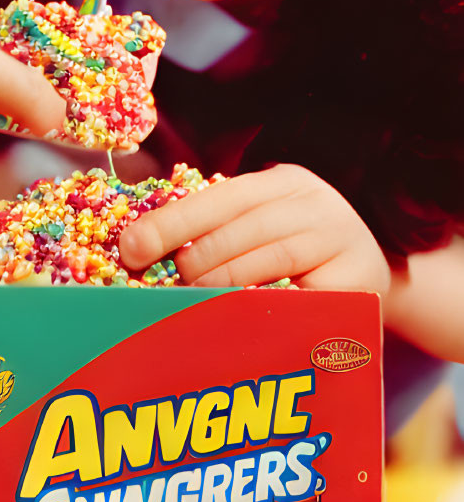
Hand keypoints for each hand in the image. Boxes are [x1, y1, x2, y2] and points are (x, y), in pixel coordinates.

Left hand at [118, 165, 391, 293]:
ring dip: (224, 284)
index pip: (219, 198)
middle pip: (242, 230)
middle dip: (196, 260)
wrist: (371, 276)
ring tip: (194, 302)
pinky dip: (264, 308)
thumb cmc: (294, 257)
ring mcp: (341, 240)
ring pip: (270, 260)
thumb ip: (212, 233)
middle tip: (167, 284)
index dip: (171, 223)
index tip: (131, 248)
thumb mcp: (257, 230)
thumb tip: (138, 253)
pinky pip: (300, 298)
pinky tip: (237, 318)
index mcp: (282, 183)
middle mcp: (315, 204)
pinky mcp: (357, 281)